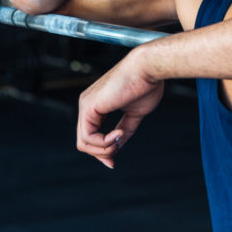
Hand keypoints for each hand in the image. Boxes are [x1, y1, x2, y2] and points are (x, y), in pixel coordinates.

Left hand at [76, 48, 164, 168]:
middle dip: (100, 154)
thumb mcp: (135, 114)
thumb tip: (117, 147)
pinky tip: (118, 134)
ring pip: (84, 143)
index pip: (90, 136)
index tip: (112, 162)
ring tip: (120, 139)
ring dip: (104, 149)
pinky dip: (104, 142)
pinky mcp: (89, 106)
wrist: (148, 69)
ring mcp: (86, 105)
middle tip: (113, 160)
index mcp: (97, 106)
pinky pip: (88, 137)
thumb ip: (124, 130)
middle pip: (84, 142)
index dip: (101, 151)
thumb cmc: (146, 86)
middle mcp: (87, 105)